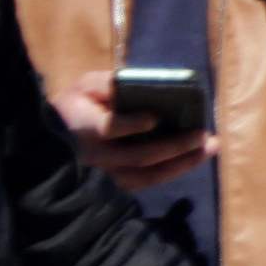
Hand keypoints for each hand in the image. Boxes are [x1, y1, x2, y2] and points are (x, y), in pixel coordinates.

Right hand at [48, 68, 216, 193]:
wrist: (56, 136)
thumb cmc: (77, 104)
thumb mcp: (86, 85)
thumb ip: (109, 83)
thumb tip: (141, 83)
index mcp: (84, 126)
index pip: (107, 129)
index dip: (130, 125)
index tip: (154, 119)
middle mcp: (96, 155)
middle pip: (137, 156)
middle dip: (174, 146)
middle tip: (203, 135)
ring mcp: (105, 173)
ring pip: (146, 176)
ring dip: (181, 163)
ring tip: (209, 148)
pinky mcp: (115, 182)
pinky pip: (146, 182)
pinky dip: (172, 171)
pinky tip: (194, 158)